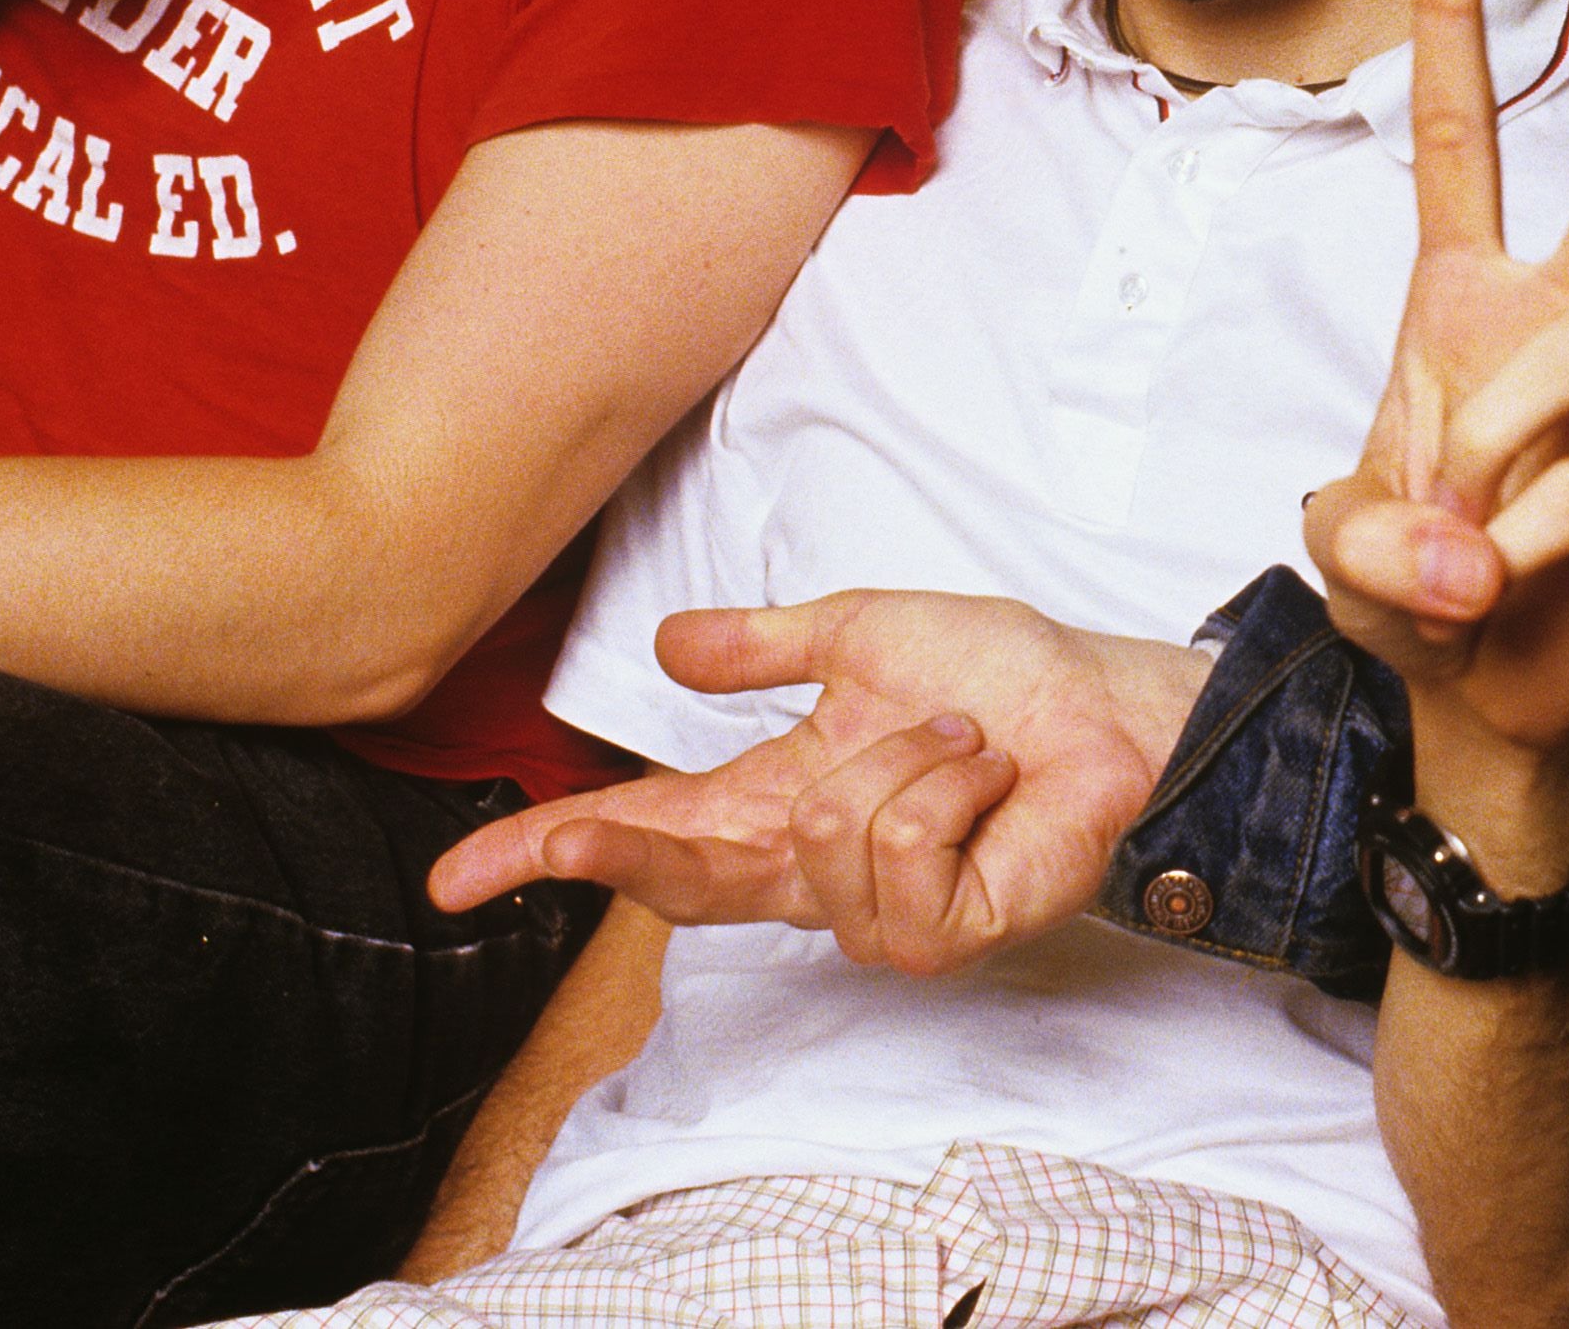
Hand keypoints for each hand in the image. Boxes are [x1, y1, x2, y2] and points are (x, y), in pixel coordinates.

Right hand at [427, 592, 1210, 975]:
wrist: (1112, 704)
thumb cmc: (1009, 676)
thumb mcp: (859, 634)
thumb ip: (758, 646)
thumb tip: (663, 647)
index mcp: (777, 802)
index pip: (645, 835)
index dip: (552, 851)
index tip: (455, 877)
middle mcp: (811, 867)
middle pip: (678, 880)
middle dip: (618, 852)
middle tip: (573, 829)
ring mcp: (872, 912)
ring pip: (820, 841)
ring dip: (905, 762)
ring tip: (964, 742)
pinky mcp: (938, 936)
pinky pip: (897, 861)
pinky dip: (946, 794)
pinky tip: (988, 783)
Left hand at [1304, 0, 1568, 813]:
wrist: (1486, 710)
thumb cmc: (1413, 591)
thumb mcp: (1341, 549)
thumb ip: (1375, 534)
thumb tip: (1473, 544)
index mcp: (1460, 298)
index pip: (1460, 129)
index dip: (1460, 9)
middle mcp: (1554, 323)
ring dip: (1480, 461)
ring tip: (1456, 543)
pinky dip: (1520, 549)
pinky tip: (1507, 586)